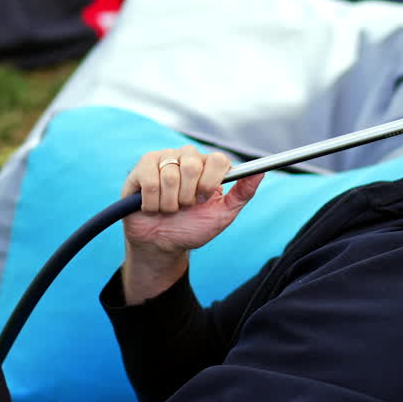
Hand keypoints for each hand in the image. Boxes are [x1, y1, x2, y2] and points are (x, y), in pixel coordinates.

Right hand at [121, 146, 263, 253]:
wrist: (161, 244)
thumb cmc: (192, 228)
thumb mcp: (223, 214)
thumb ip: (242, 193)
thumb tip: (262, 172)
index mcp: (208, 165)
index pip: (218, 159)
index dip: (211, 182)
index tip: (205, 199)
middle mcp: (186, 156)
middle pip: (193, 164)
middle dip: (189, 196)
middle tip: (185, 206)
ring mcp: (162, 160)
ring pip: (170, 176)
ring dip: (170, 204)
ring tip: (169, 210)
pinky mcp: (141, 169)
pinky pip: (150, 182)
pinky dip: (153, 204)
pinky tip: (152, 208)